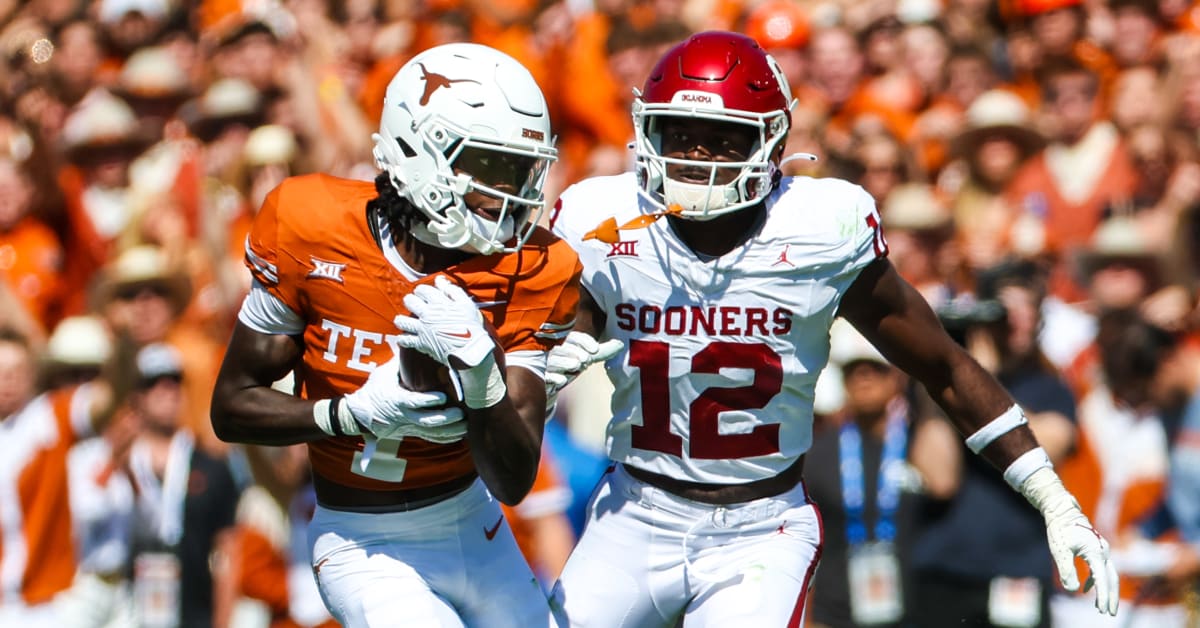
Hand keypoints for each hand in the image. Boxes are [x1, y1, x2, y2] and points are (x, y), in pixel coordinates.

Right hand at [343, 355, 464, 440]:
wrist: (361, 415)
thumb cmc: (373, 391)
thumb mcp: (382, 374)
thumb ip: (398, 361)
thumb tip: (408, 342)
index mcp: (396, 400)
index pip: (413, 402)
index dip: (428, 401)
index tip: (442, 397)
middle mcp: (404, 416)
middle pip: (426, 421)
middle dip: (445, 419)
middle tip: (461, 413)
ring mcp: (409, 426)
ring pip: (431, 432)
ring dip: (450, 431)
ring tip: (466, 425)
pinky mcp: (413, 432)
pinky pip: (430, 438)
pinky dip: (446, 438)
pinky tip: (460, 435)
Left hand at [395, 275, 494, 369]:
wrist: (470, 349)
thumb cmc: (471, 326)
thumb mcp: (466, 304)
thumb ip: (452, 290)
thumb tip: (439, 280)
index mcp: (438, 303)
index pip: (422, 290)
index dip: (421, 290)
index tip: (423, 293)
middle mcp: (427, 314)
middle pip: (409, 302)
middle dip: (410, 300)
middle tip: (413, 303)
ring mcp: (422, 329)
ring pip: (403, 321)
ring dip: (401, 320)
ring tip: (403, 320)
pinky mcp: (421, 343)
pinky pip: (406, 340)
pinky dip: (402, 339)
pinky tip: (402, 338)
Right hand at [545, 331, 622, 415]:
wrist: (553, 382)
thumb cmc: (571, 366)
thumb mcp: (588, 357)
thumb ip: (603, 351)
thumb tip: (620, 344)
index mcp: (567, 344)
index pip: (573, 337)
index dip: (584, 341)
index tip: (595, 349)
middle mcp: (556, 353)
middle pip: (562, 348)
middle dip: (574, 352)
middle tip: (586, 359)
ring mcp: (548, 365)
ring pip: (553, 361)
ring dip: (564, 363)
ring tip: (576, 365)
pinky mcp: (542, 378)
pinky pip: (545, 377)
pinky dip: (553, 378)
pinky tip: (562, 381)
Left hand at [1025, 468, 1119, 615]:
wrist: (1061, 510)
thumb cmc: (1060, 529)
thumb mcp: (1060, 551)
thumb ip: (1067, 570)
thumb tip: (1073, 590)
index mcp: (1095, 552)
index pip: (1103, 578)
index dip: (1103, 595)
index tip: (1103, 609)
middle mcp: (1103, 551)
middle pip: (1112, 578)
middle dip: (1110, 597)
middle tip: (1109, 613)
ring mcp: (1101, 549)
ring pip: (1109, 574)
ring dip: (1105, 590)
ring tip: (1101, 607)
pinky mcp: (1096, 549)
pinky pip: (1101, 568)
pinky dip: (1097, 580)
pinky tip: (1086, 588)